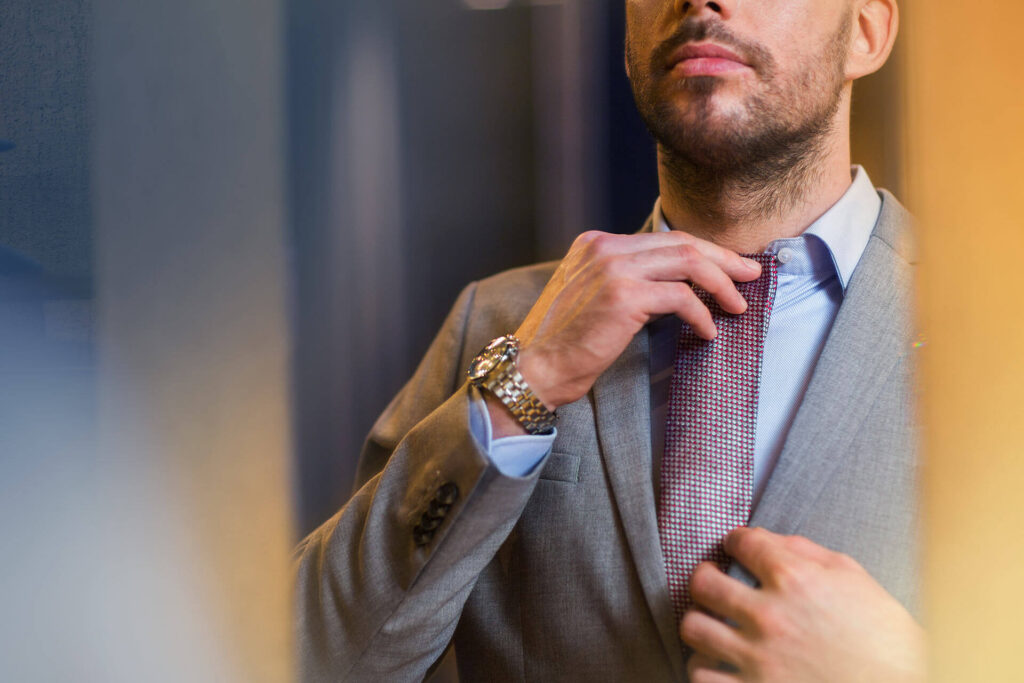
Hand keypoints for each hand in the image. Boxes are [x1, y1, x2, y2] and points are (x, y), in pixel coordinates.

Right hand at [513, 230, 761, 413]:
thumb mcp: (596, 295)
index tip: (730, 266)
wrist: (541, 368)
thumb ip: (630, 277)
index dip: (704, 251)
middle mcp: (604, 248)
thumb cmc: (571, 341)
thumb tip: (682, 281)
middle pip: (681, 243)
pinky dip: (701, 313)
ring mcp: (613, 268)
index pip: (663, 238)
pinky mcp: (623, 296)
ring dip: (721, 284)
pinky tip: (708, 330)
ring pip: (688, 262)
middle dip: (723, 260)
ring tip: (738, 305)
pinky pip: (680, 297)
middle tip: (750, 276)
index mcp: (595, 242)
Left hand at [681, 527, 925, 682]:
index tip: (736, 547)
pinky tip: (718, 665)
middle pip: (703, 583)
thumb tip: (769, 540)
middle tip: (712, 583)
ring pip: (694, 629)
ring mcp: (758, 659)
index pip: (742, 542)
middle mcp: (769, 615)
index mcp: (795, 579)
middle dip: (705, 579)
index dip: (736, 541)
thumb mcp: (855, 579)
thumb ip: (807, 553)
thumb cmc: (886, 639)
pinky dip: (704, 669)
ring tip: (713, 627)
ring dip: (701, 624)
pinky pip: (700, 676)